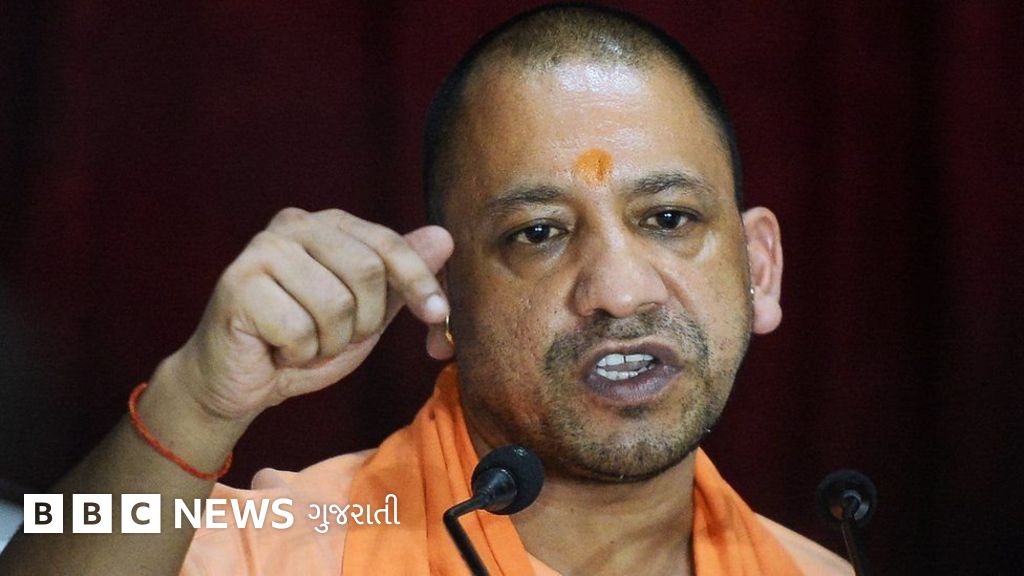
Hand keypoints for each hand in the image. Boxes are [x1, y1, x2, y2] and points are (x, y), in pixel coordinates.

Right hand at [159, 208, 452, 422]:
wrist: (240, 381)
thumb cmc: (305, 342)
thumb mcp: (367, 312)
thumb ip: (400, 276)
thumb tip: (443, 237)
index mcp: (327, 223)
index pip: (387, 243)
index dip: (418, 281)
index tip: (437, 315)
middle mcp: (293, 224)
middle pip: (366, 272)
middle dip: (363, 323)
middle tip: (335, 338)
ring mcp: (261, 250)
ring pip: (335, 305)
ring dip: (328, 343)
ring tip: (303, 343)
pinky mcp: (238, 283)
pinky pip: (300, 330)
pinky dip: (298, 354)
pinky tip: (277, 349)